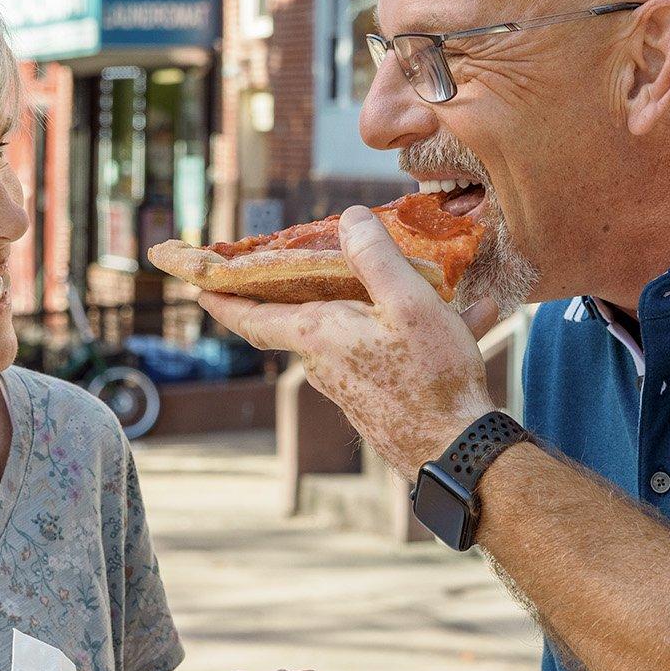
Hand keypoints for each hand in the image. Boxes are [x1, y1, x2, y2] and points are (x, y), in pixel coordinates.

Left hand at [199, 207, 497, 476]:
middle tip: (299, 259)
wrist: (457, 452)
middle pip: (297, 319)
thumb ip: (375, 258)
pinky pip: (389, 352)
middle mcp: (323, 363)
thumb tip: (350, 217)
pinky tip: (472, 315)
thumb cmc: (431, 379)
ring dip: (380, 303)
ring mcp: (349, 385)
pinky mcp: (379, 399)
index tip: (197, 287)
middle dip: (300, 288)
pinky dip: (414, 331)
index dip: (223, 299)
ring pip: (353, 331)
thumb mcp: (408, 305)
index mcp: (317, 335)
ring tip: (426, 277)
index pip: (252, 314)